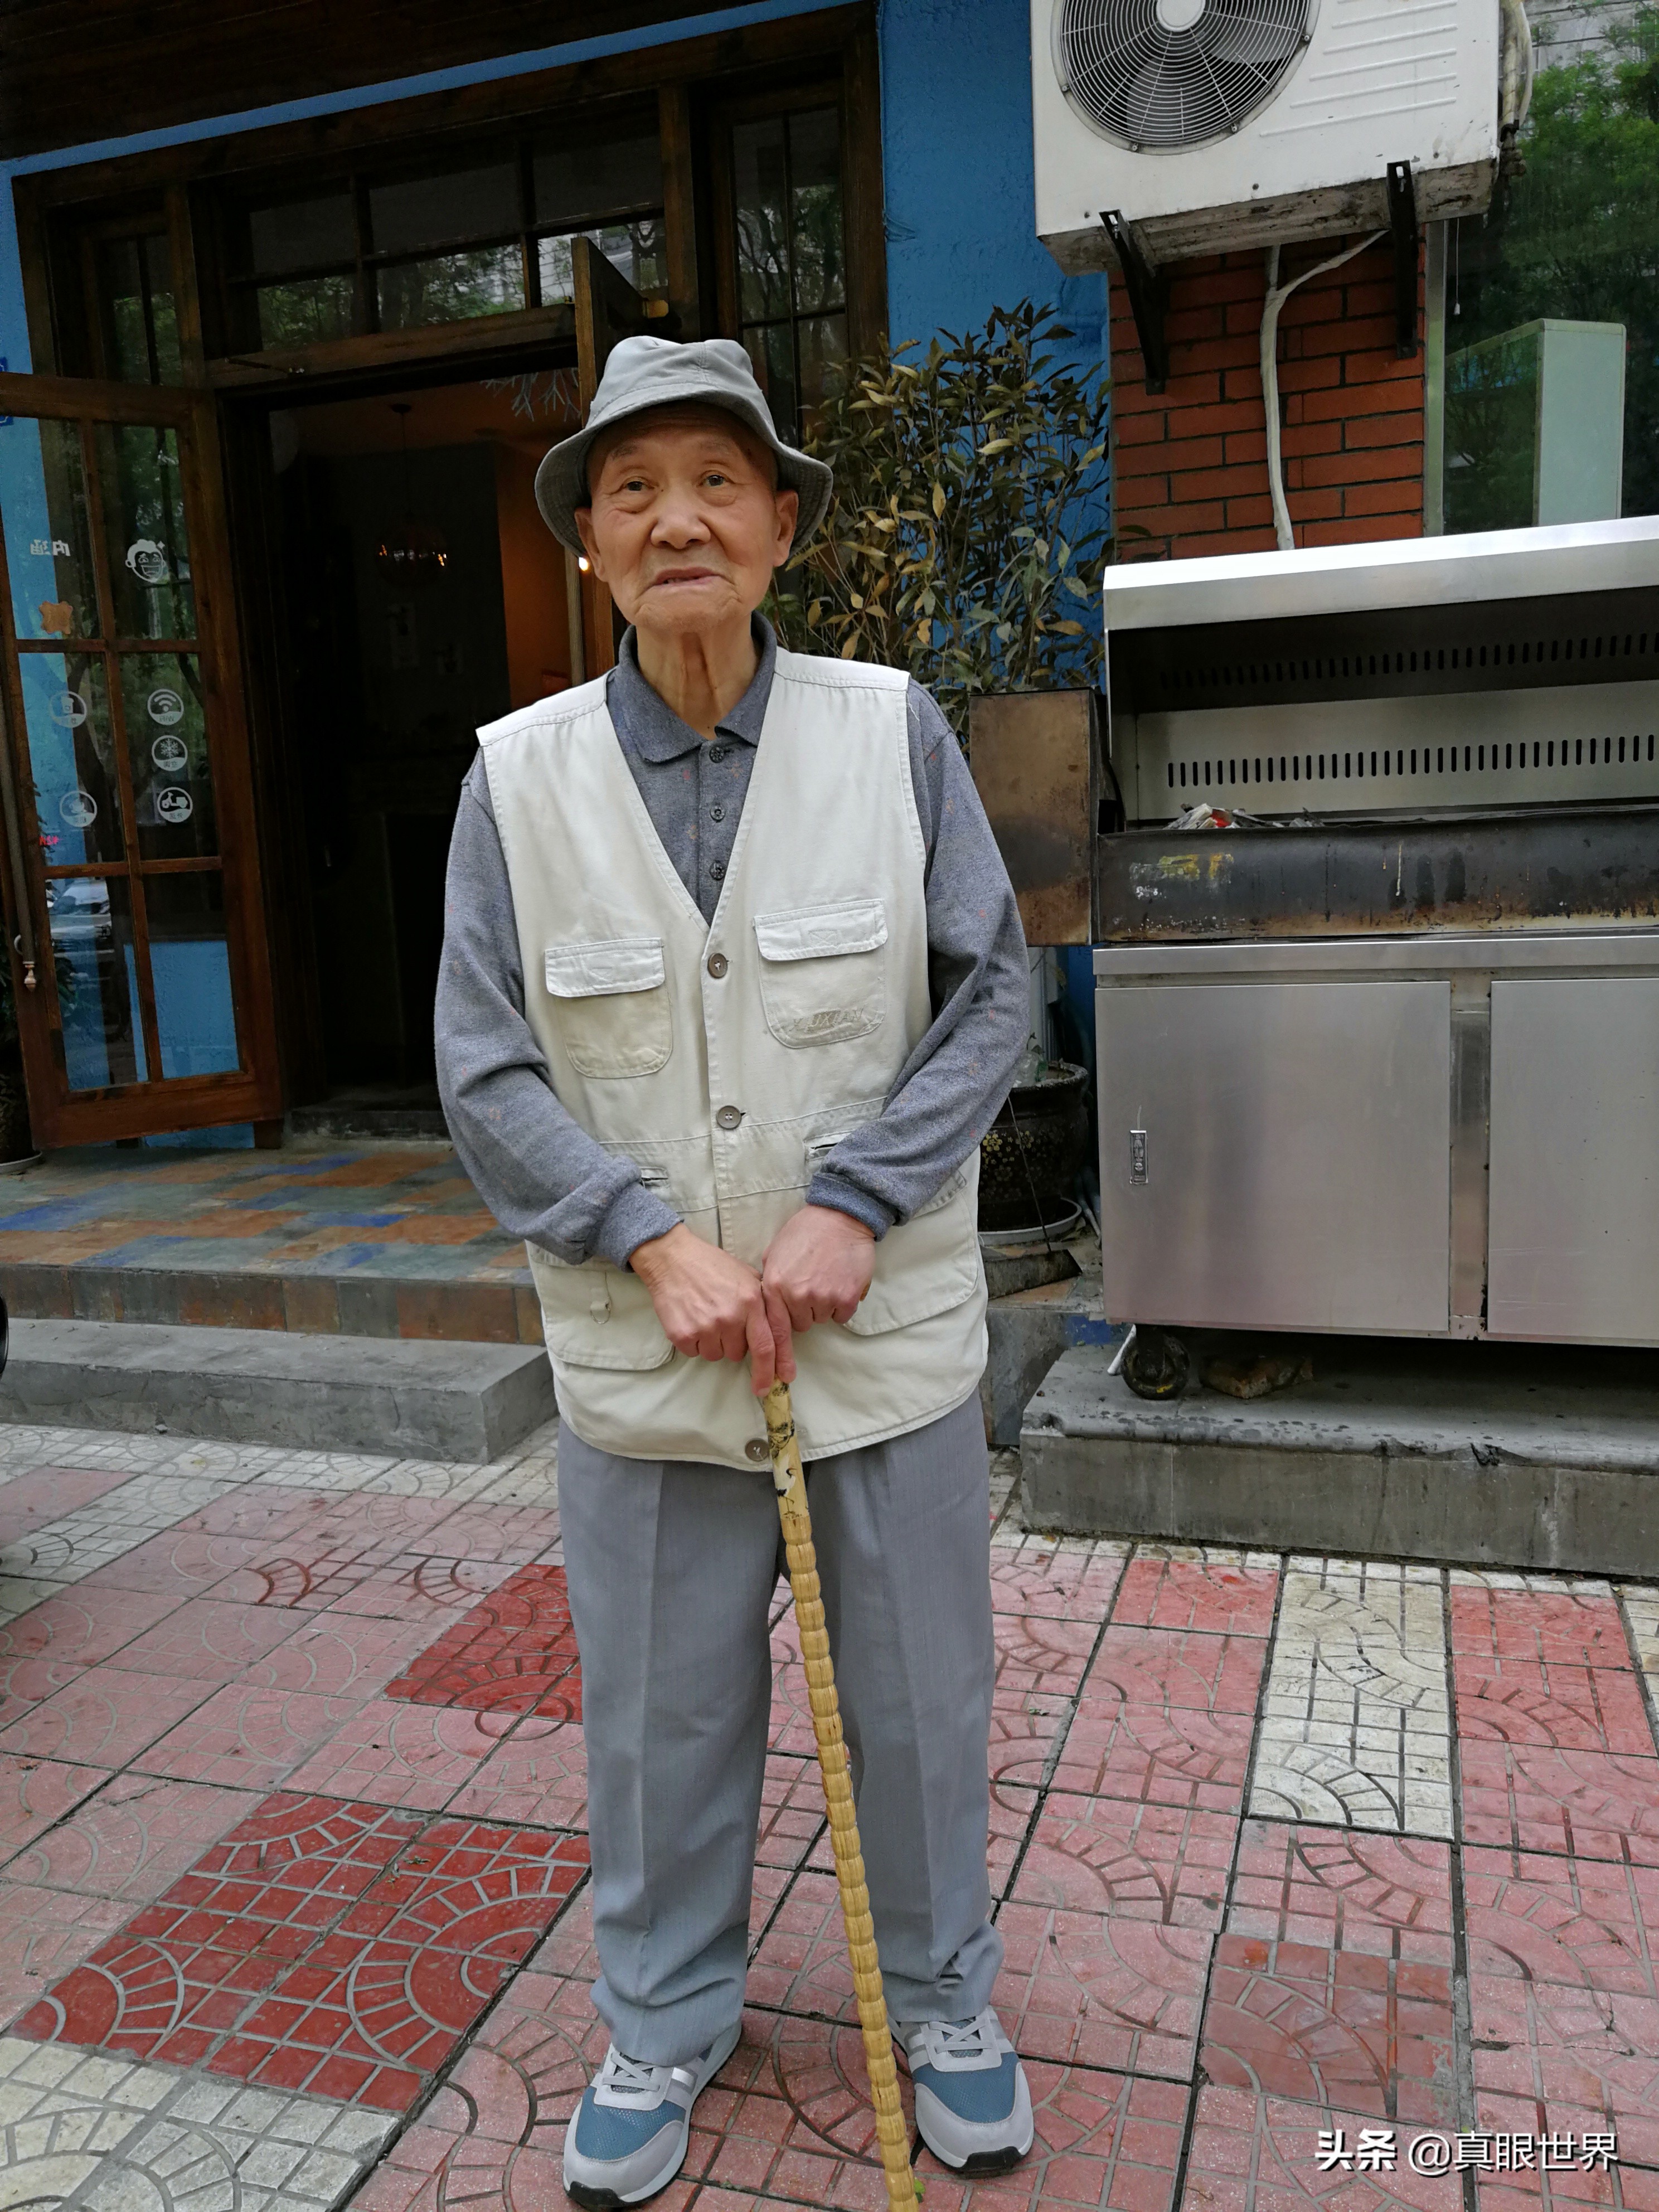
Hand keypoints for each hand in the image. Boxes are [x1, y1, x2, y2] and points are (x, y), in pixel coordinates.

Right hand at [630, 1224, 779, 1394]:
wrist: (673, 1258)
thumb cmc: (712, 1266)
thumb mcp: (747, 1276)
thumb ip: (763, 1302)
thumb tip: (776, 1332)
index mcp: (751, 1302)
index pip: (766, 1346)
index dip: (769, 1370)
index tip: (769, 1387)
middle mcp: (730, 1317)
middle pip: (738, 1354)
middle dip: (733, 1343)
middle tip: (723, 1321)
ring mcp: (705, 1327)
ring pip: (716, 1355)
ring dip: (712, 1342)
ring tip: (705, 1316)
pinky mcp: (682, 1335)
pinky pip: (694, 1353)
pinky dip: (693, 1341)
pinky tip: (691, 1318)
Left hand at [761, 1205, 875, 1379]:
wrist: (840, 1216)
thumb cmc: (805, 1232)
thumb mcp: (775, 1254)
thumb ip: (769, 1283)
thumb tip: (766, 1307)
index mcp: (774, 1286)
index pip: (772, 1332)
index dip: (774, 1359)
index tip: (775, 1381)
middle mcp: (795, 1295)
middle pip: (798, 1325)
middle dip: (802, 1311)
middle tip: (809, 1284)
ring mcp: (822, 1297)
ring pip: (820, 1319)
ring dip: (822, 1304)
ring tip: (824, 1276)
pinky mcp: (845, 1297)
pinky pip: (841, 1314)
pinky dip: (841, 1302)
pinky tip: (838, 1279)